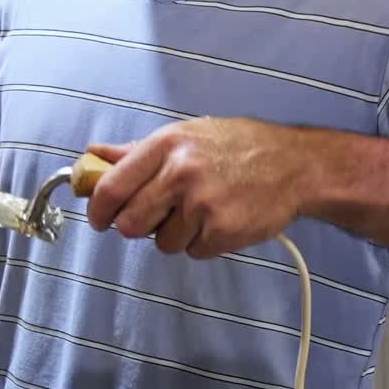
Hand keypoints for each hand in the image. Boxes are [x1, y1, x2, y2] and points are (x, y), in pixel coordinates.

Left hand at [85, 118, 308, 257]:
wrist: (295, 166)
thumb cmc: (239, 147)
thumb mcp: (186, 136)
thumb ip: (136, 152)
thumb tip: (93, 156)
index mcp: (166, 145)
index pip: (111, 187)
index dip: (99, 210)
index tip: (100, 220)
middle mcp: (180, 174)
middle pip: (130, 224)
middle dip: (139, 227)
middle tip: (159, 218)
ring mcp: (202, 205)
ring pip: (162, 243)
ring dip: (177, 235)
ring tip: (202, 211)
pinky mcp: (222, 231)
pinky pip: (193, 252)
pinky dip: (204, 243)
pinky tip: (222, 220)